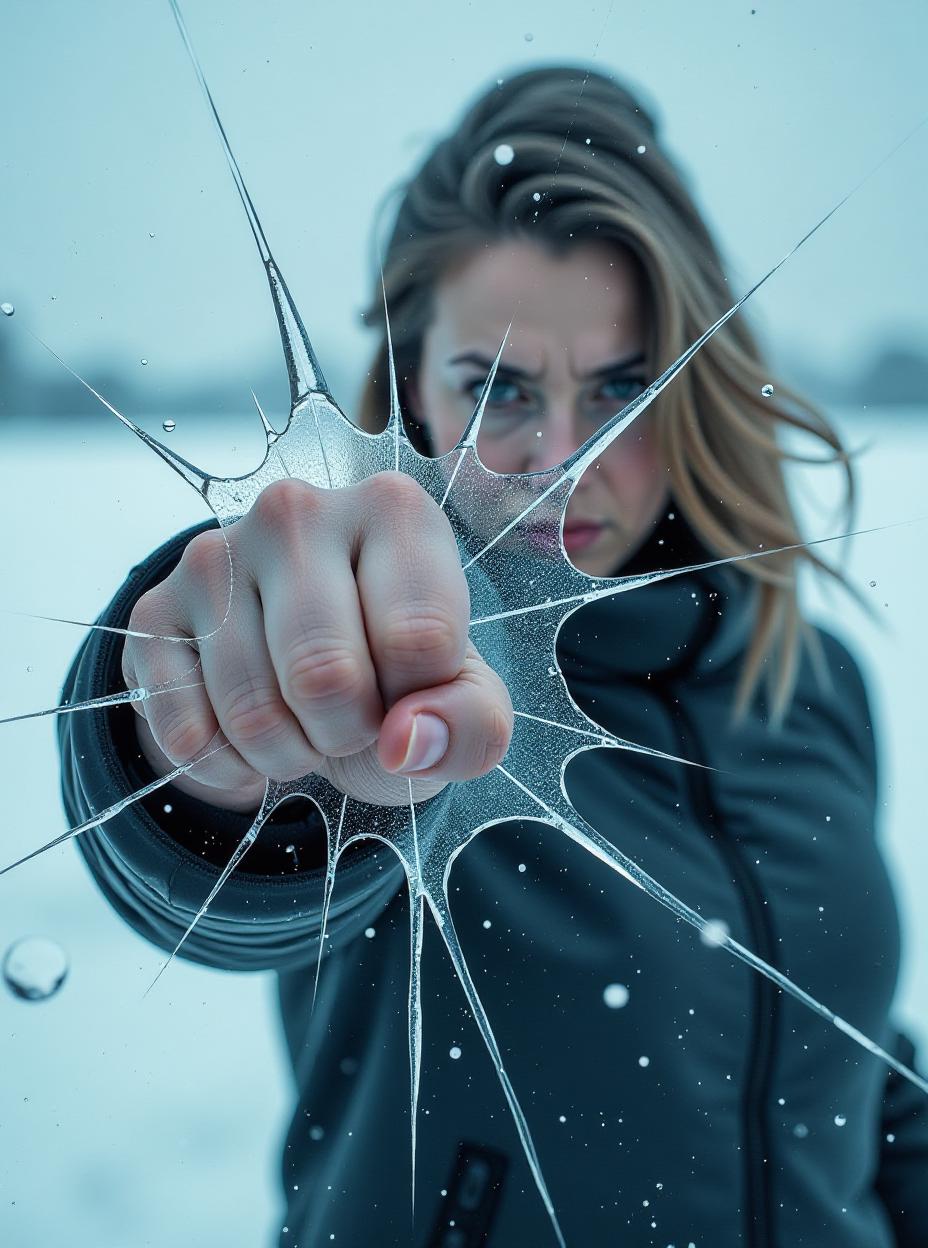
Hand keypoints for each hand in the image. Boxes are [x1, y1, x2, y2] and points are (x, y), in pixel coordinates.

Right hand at [122, 474, 512, 810]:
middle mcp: (298, 511)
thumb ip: (472, 724)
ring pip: (252, 714)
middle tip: (352, 718)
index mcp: (394, 511)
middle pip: (326, 676)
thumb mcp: (462, 700)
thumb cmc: (397, 672)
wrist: (306, 675)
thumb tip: (405, 740)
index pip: (420, 639)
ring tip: (303, 723)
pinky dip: (230, 766)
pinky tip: (247, 732)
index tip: (410, 691)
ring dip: (289, 756)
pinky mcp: (154, 610)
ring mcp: (215, 553)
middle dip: (348, 734)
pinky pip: (189, 734)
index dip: (419, 703)